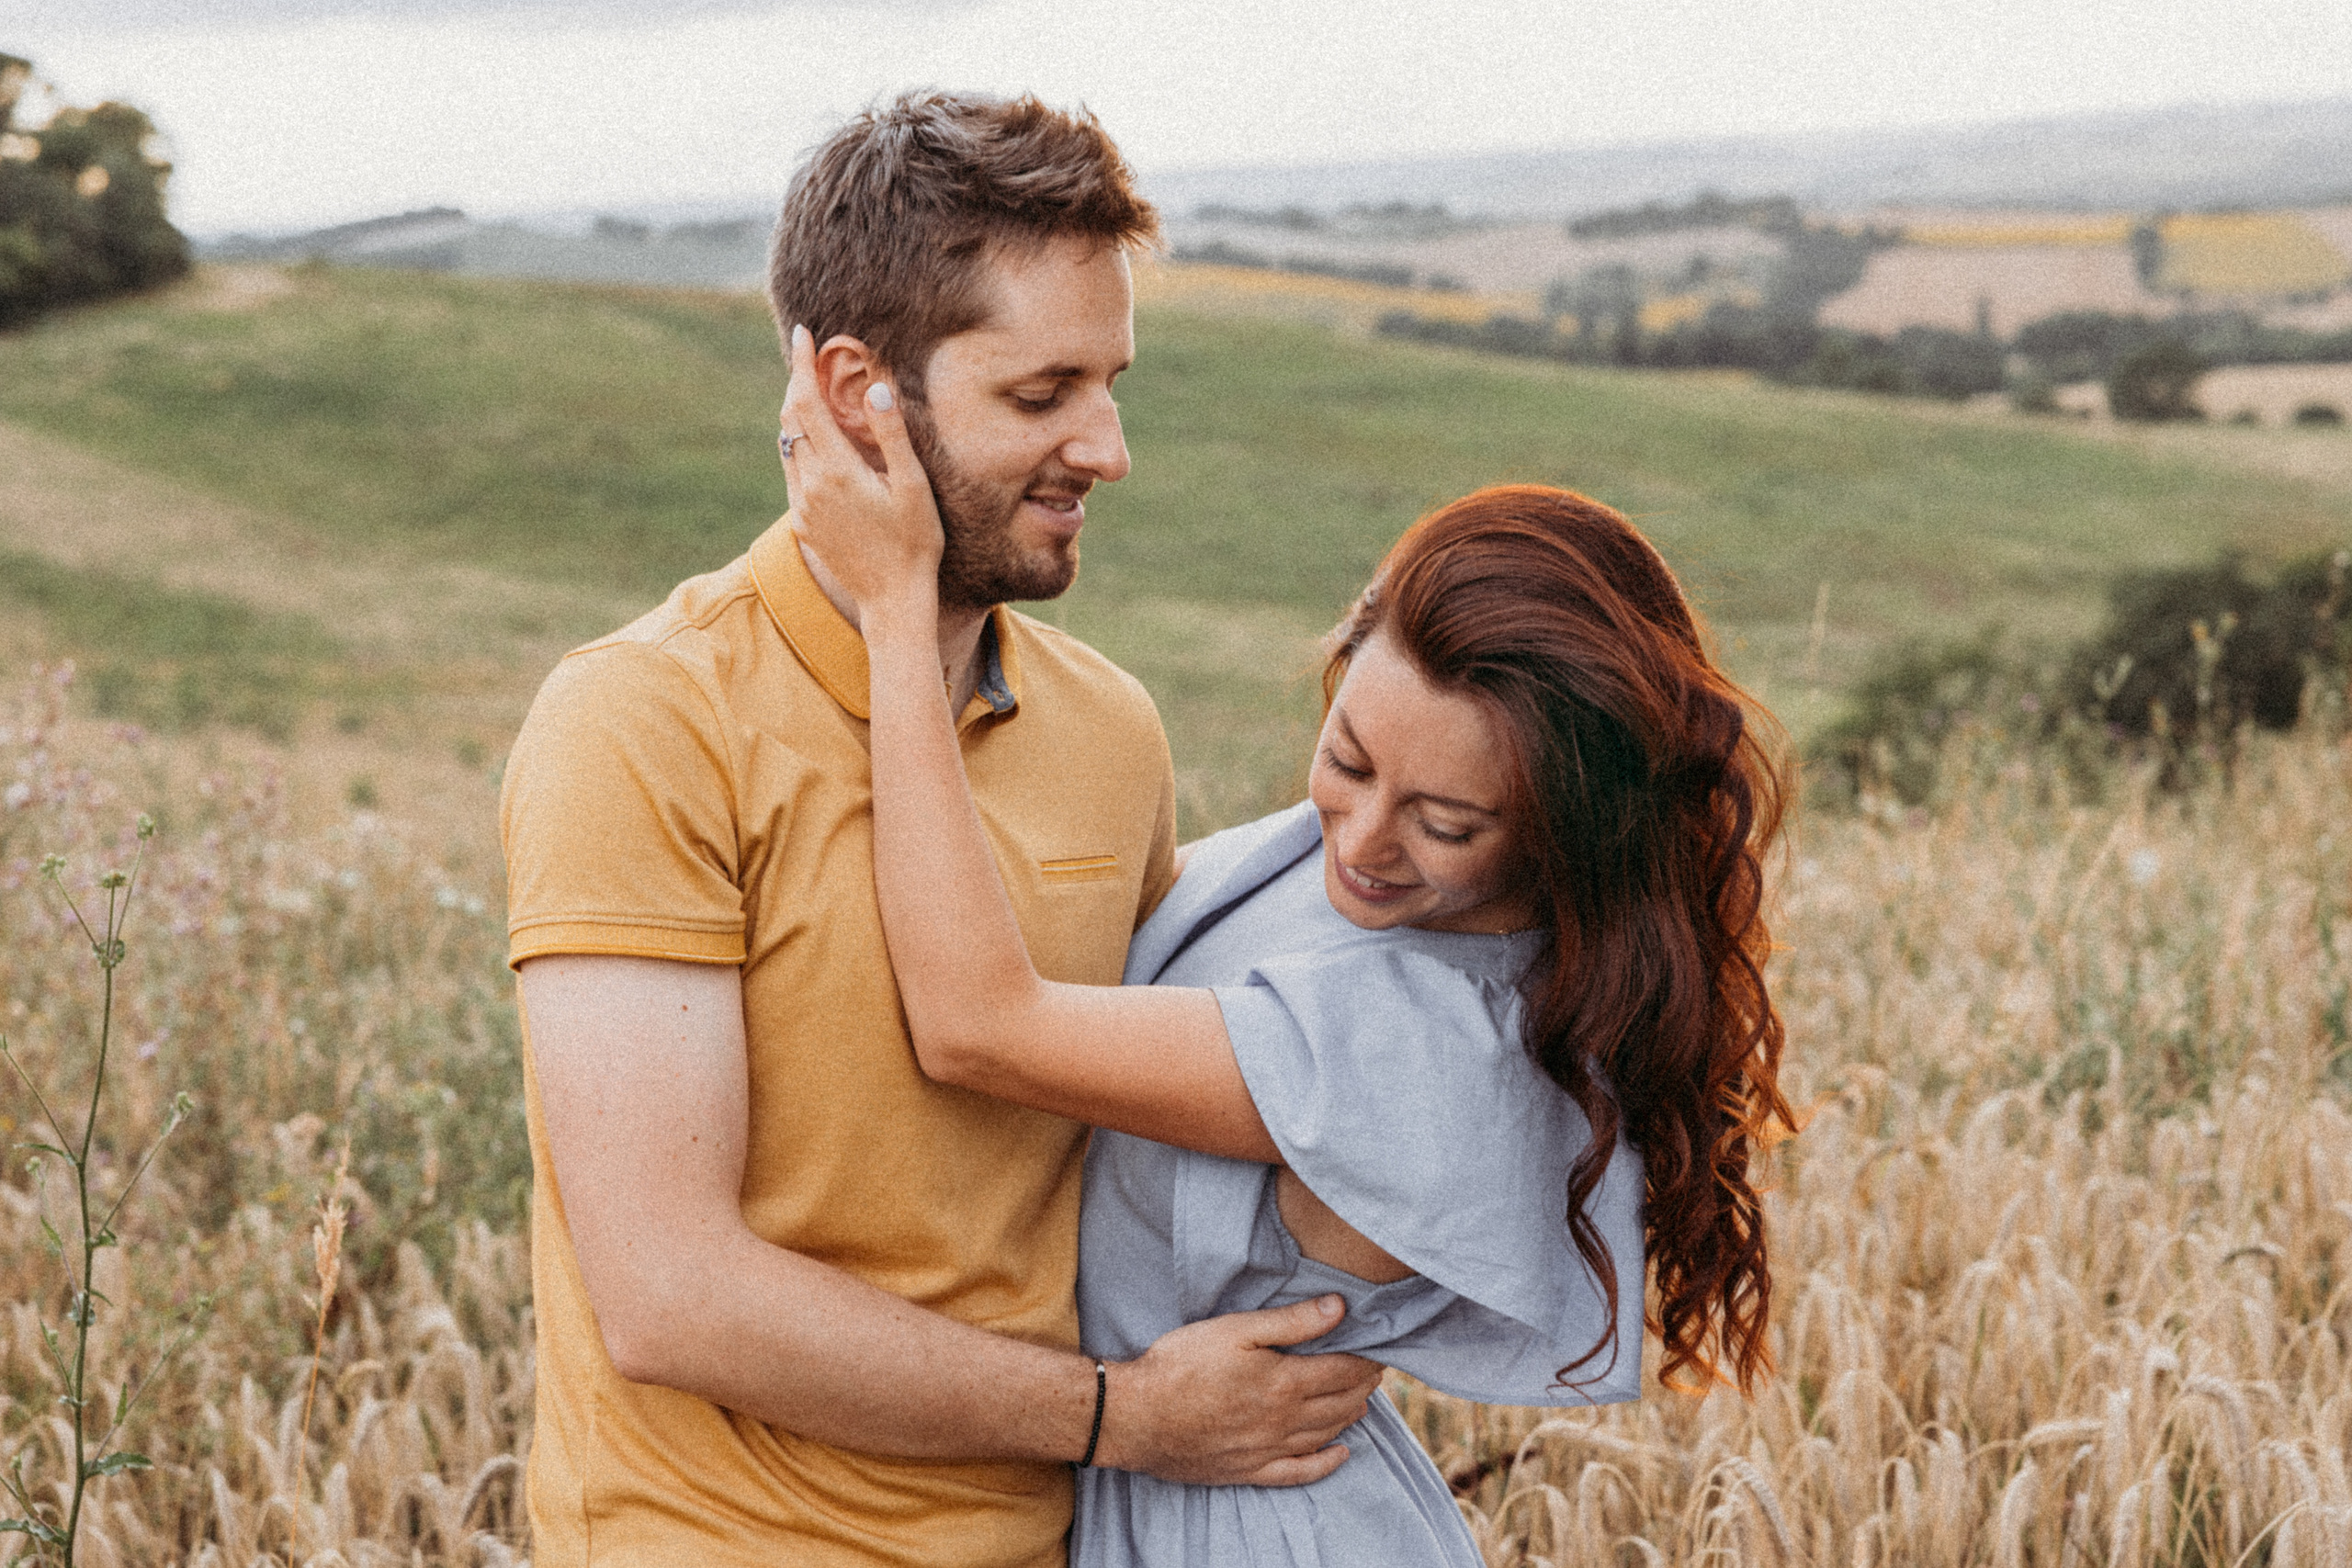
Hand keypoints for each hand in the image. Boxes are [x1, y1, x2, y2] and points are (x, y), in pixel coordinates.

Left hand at [780, 323, 943, 626]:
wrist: (892, 600)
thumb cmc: (914, 543)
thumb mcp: (913, 486)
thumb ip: (891, 435)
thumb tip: (875, 389)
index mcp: (836, 470)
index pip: (806, 403)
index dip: (801, 365)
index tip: (801, 335)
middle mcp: (809, 485)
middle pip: (790, 419)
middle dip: (797, 384)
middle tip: (808, 357)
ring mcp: (802, 506)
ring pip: (787, 446)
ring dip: (797, 415)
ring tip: (812, 392)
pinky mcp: (803, 523)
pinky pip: (793, 472)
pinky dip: (801, 446)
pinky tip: (819, 443)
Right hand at [1093, 1295, 1381, 1486]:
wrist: (1136, 1416)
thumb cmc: (1181, 1365)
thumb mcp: (1235, 1330)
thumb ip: (1290, 1322)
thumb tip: (1339, 1307)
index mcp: (1285, 1383)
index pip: (1343, 1371)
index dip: (1366, 1359)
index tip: (1379, 1347)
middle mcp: (1284, 1421)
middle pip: (1340, 1403)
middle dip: (1363, 1385)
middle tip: (1376, 1370)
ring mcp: (1268, 1450)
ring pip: (1324, 1434)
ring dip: (1349, 1416)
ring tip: (1363, 1400)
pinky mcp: (1249, 1470)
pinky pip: (1298, 1472)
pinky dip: (1324, 1464)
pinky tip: (1340, 1455)